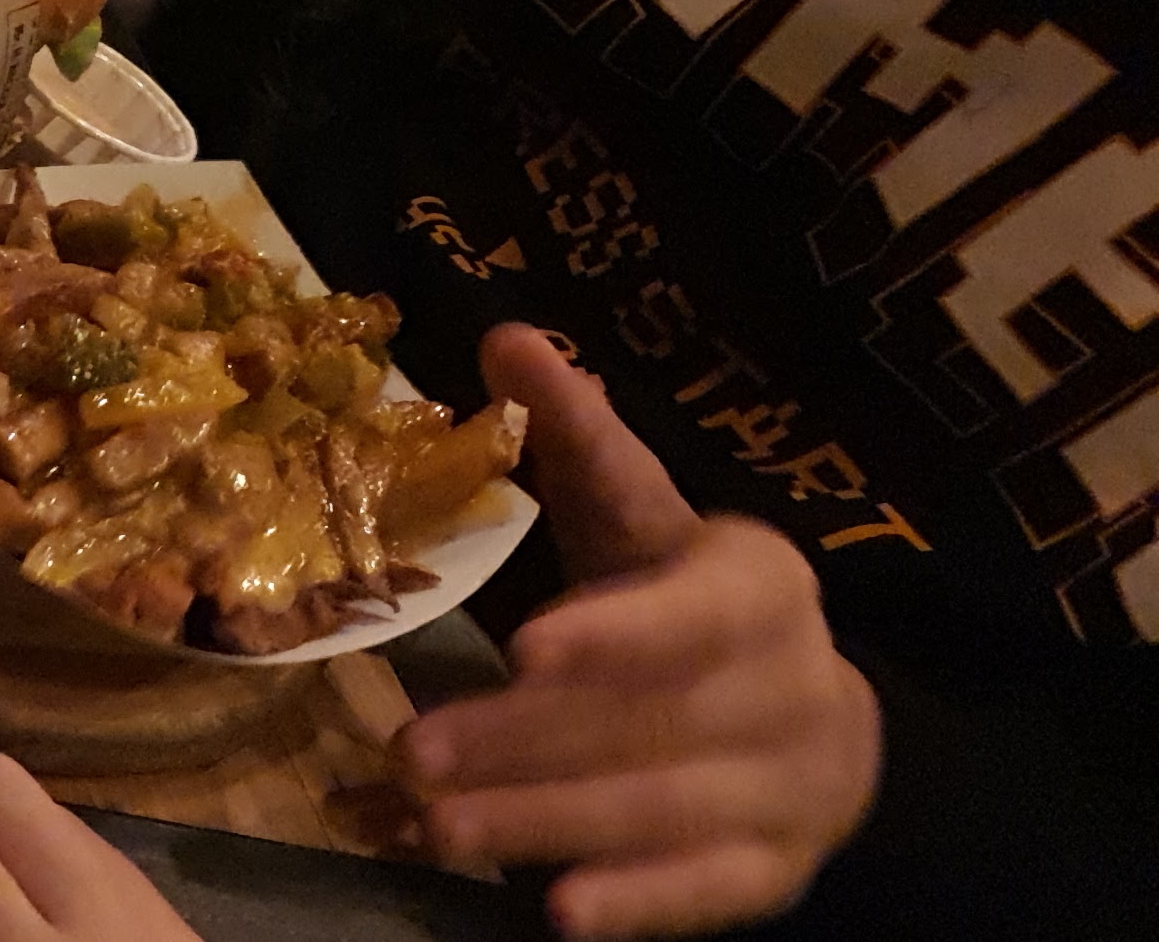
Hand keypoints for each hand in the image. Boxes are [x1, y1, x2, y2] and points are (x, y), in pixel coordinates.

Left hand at [395, 326, 879, 938]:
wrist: (811, 716)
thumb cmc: (684, 597)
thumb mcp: (634, 514)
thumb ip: (575, 437)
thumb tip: (504, 337)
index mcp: (756, 582)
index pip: (693, 609)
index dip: (616, 632)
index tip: (524, 645)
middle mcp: (790, 682)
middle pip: (653, 720)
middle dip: (526, 740)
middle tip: (410, 753)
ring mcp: (791, 782)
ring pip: (661, 809)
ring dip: (543, 821)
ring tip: (432, 824)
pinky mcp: (775, 865)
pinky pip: (708, 891)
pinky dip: (638, 903)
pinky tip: (560, 911)